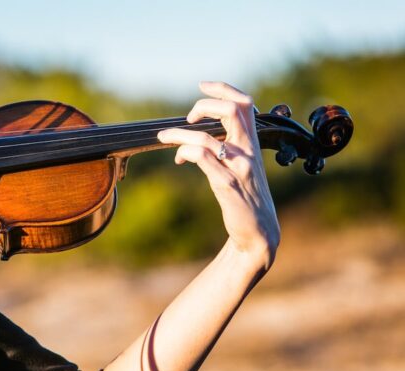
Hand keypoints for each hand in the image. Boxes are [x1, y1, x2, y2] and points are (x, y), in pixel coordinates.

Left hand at [158, 82, 279, 268]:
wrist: (258, 232)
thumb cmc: (246, 197)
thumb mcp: (242, 166)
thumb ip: (228, 146)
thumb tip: (195, 136)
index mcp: (252, 143)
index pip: (244, 103)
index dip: (223, 89)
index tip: (202, 86)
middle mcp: (248, 151)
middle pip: (231, 111)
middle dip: (203, 106)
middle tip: (188, 118)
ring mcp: (238, 167)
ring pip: (206, 137)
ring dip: (178, 134)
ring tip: (164, 138)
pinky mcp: (227, 185)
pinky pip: (202, 158)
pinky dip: (185, 152)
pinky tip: (179, 159)